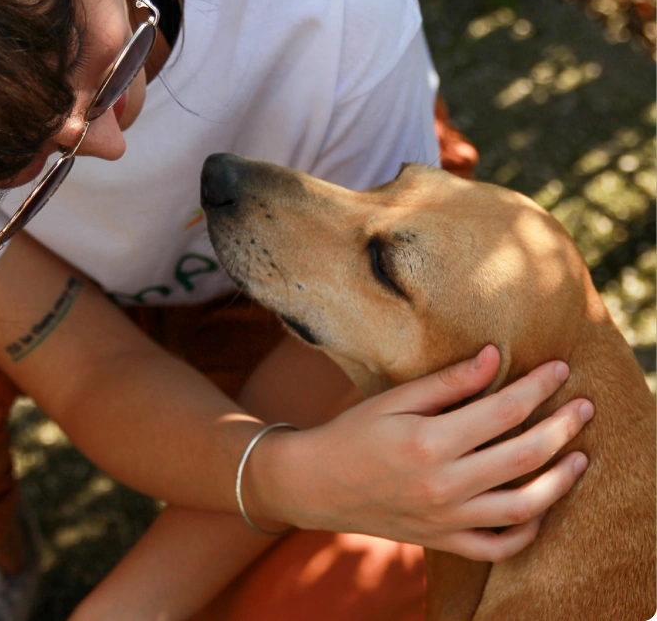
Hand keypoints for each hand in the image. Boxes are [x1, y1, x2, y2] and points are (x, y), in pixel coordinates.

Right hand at [253, 345, 591, 561]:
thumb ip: (448, 382)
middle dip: (562, 427)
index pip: (503, 410)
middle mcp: (443, 484)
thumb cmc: (354, 432)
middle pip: (523, 455)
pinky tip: (540, 507)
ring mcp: (445, 518)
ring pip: (522, 507)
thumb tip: (494, 357)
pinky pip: (498, 546)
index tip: (560, 367)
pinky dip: (527, 530)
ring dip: (559, 482)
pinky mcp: (443, 540)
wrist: (318, 484)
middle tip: (585, 406)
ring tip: (579, 458)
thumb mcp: (395, 398)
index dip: (538, 386)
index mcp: (430, 441)